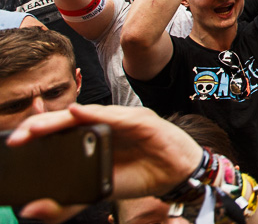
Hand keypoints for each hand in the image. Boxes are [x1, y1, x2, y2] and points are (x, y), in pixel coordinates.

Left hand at [7, 104, 202, 219]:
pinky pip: (115, 115)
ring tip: (37, 127)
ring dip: (60, 120)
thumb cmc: (141, 175)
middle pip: (68, 121)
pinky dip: (95, 114)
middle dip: (40, 126)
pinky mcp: (140, 119)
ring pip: (86, 115)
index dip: (37, 132)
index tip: (13, 142)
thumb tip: (30, 209)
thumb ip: (66, 203)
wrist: (177, 173)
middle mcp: (105, 124)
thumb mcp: (97, 191)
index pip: (60, 130)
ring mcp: (122, 119)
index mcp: (93, 138)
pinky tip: (78, 113)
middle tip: (17, 137)